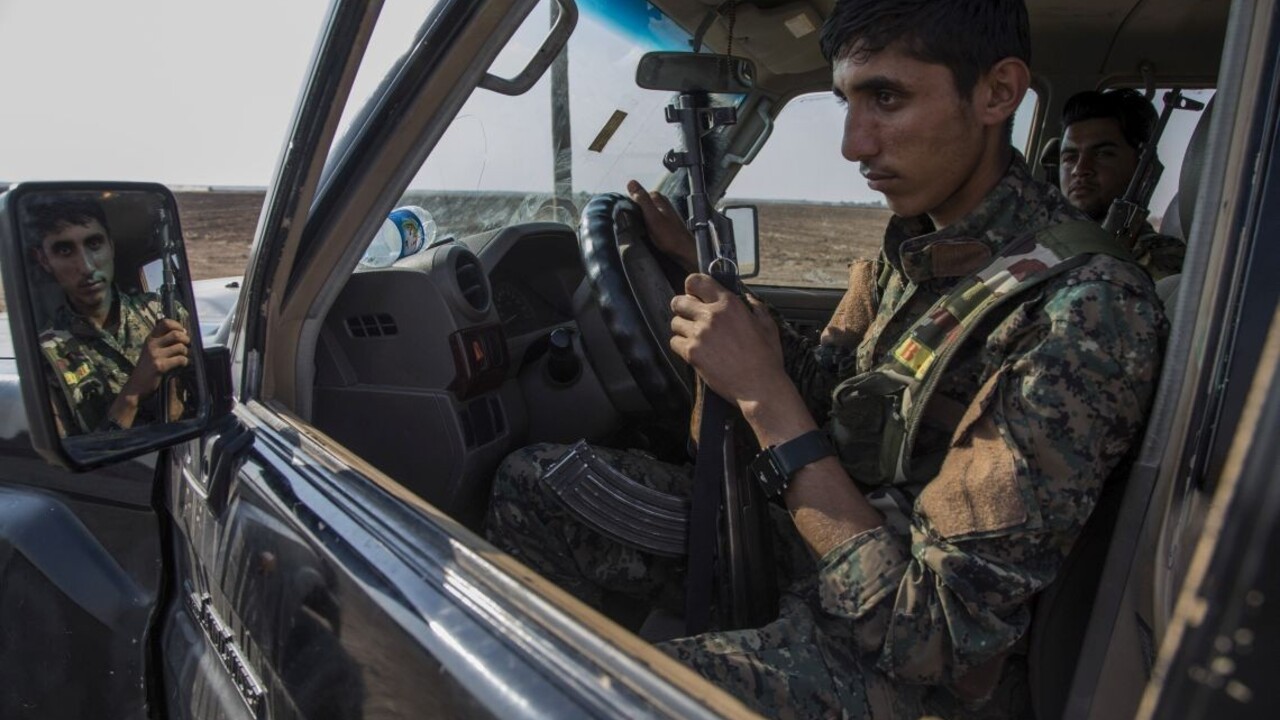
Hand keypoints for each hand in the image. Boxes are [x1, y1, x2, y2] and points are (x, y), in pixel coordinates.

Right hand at [108, 319, 190, 428]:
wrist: (136, 386)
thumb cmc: (147, 368)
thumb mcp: (151, 351)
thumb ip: (163, 341)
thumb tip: (184, 332)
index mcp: (150, 338)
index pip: (165, 323)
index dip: (178, 325)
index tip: (183, 332)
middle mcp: (151, 344)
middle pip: (176, 334)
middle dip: (186, 340)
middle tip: (187, 346)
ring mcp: (155, 355)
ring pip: (180, 347)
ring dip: (186, 353)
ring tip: (183, 358)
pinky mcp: (160, 366)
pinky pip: (180, 359)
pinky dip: (185, 362)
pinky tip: (182, 365)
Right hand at [627, 180, 697, 272]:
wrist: (684, 251)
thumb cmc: (670, 236)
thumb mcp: (652, 216)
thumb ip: (642, 199)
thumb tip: (631, 182)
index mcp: (657, 197)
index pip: (635, 196)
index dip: (629, 206)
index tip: (628, 218)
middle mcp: (661, 202)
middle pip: (639, 204)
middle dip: (633, 214)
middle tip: (635, 226)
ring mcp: (662, 211)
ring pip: (642, 212)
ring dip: (638, 220)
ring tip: (640, 231)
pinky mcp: (662, 221)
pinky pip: (647, 220)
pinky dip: (644, 226)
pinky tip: (645, 234)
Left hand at [669, 274, 786, 405]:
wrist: (759, 387)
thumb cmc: (766, 359)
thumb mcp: (768, 326)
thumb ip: (756, 307)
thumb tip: (748, 297)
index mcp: (730, 304)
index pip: (697, 281)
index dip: (692, 287)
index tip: (693, 293)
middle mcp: (711, 316)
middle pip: (679, 302)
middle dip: (682, 308)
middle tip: (691, 317)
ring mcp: (699, 335)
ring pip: (675, 323)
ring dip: (683, 329)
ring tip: (696, 337)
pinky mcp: (692, 353)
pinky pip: (674, 342)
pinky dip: (681, 346)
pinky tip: (695, 351)